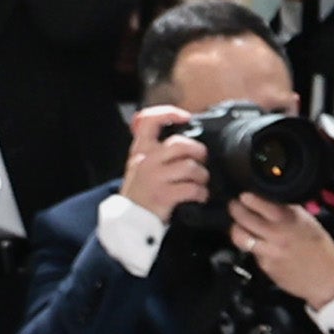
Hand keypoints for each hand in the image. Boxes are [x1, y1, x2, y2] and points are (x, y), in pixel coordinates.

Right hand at [117, 102, 211, 222]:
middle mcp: (145, 160)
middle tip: (202, 160)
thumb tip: (186, 142)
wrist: (130, 220)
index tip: (185, 117)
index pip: (149, 120)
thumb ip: (157, 151)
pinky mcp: (163, 195)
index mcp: (140, 149)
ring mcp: (154, 177)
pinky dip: (201, 193)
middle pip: (181, 144)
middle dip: (199, 152)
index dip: (169, 113)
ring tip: (200, 182)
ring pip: (191, 167)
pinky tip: (199, 196)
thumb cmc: (142, 192)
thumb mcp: (141, 165)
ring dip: (202, 176)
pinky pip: (193, 189)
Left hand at [227, 195, 333, 306]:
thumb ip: (288, 211)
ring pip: (239, 236)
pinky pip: (251, 253)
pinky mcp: (266, 266)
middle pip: (242, 217)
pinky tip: (260, 247)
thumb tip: (268, 200)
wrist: (329, 279)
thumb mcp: (309, 222)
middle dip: (235, 209)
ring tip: (240, 227)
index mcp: (290, 219)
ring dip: (236, 229)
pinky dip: (253, 248)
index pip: (258, 202)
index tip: (244, 196)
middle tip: (236, 207)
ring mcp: (270, 251)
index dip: (247, 198)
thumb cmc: (321, 250)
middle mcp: (278, 233)